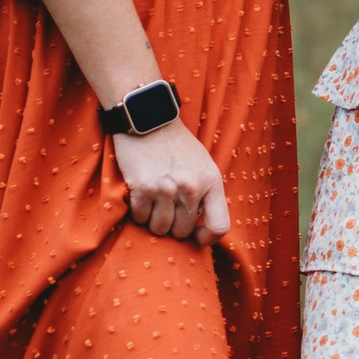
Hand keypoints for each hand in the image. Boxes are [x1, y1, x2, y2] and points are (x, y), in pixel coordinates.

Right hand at [111, 118, 230, 243]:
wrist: (150, 120)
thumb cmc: (177, 145)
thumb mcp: (204, 165)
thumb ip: (206, 194)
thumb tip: (201, 226)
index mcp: (211, 182)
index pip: (220, 226)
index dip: (207, 238)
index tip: (196, 235)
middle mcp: (191, 187)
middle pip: (182, 232)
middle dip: (174, 225)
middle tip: (168, 209)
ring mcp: (166, 188)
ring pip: (160, 229)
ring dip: (154, 220)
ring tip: (154, 202)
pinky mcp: (142, 187)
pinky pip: (140, 218)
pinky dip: (138, 212)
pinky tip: (141, 195)